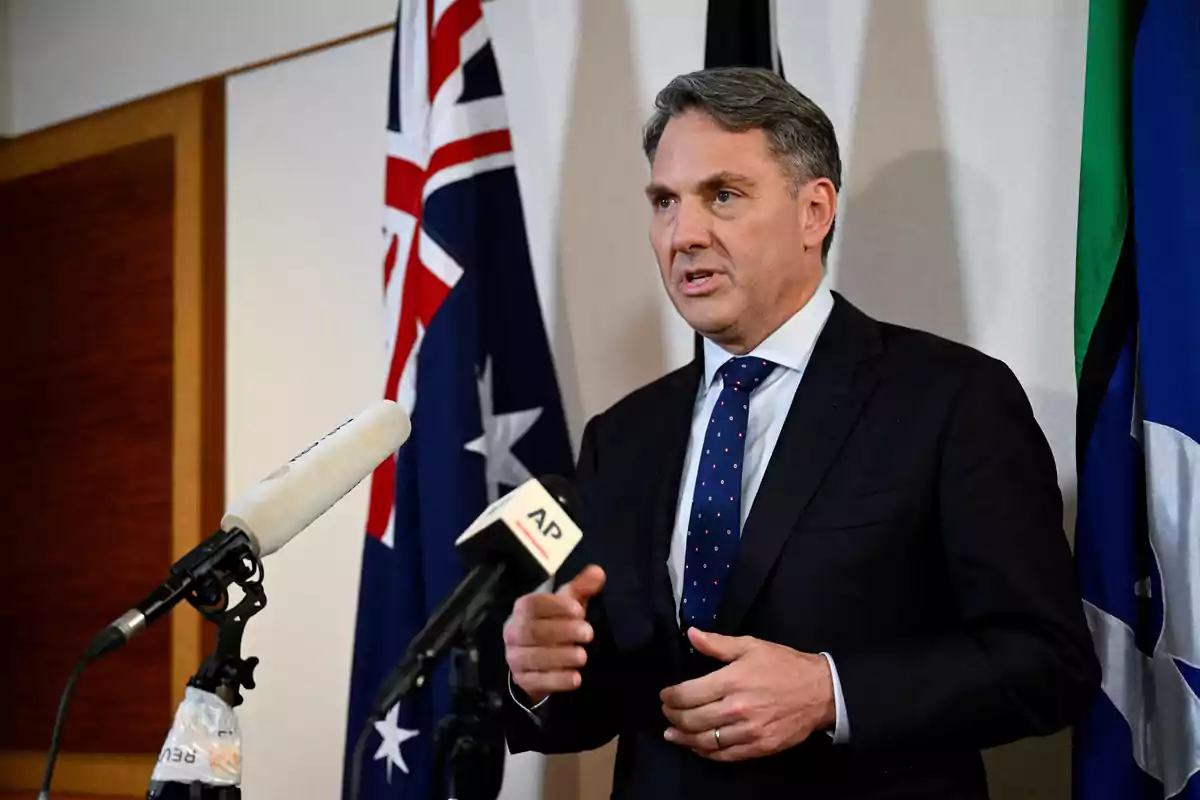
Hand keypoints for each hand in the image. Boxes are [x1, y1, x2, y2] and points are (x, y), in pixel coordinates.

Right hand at [504, 565, 605, 704]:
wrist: (538, 661)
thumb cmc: (554, 624)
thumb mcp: (568, 605)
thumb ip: (581, 588)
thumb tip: (598, 572)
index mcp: (522, 609)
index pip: (532, 605)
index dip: (555, 607)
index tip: (579, 610)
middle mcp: (513, 632)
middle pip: (532, 631)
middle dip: (562, 632)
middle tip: (588, 634)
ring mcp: (514, 657)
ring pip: (533, 657)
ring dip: (560, 657)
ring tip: (583, 656)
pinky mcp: (521, 679)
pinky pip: (536, 681)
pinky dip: (557, 680)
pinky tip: (576, 679)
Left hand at [659, 627, 834, 761]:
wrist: (820, 691)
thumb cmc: (784, 665)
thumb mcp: (751, 646)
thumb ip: (718, 643)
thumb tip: (691, 634)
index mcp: (733, 680)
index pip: (689, 693)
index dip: (670, 697)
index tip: (665, 696)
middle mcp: (737, 708)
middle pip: (693, 719)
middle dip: (673, 717)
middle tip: (667, 713)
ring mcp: (749, 731)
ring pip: (705, 741)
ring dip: (684, 738)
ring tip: (673, 733)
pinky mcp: (759, 747)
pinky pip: (725, 755)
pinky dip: (706, 753)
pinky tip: (697, 746)